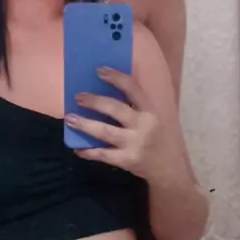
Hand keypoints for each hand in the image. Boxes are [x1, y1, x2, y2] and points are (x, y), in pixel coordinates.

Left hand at [64, 67, 179, 182]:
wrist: (169, 168)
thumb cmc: (157, 138)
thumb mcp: (153, 119)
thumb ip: (136, 106)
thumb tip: (106, 90)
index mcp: (150, 111)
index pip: (133, 89)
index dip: (116, 78)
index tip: (99, 70)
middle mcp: (143, 125)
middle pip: (115, 109)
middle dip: (94, 101)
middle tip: (78, 97)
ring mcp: (134, 144)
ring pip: (105, 132)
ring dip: (85, 124)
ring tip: (69, 119)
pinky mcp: (126, 160)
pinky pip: (103, 155)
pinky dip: (89, 152)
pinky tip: (77, 148)